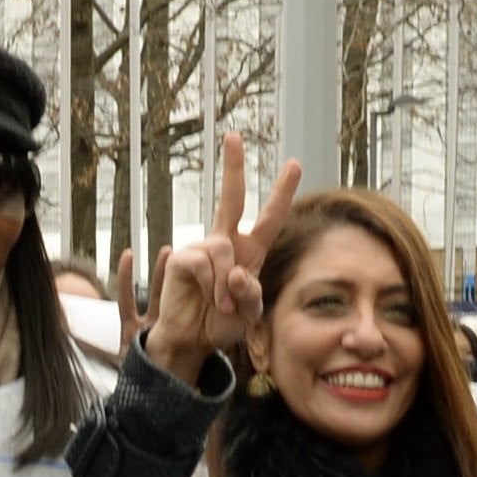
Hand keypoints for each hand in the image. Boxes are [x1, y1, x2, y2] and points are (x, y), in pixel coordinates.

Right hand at [147, 135, 300, 381]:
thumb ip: (251, 294)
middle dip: (232, 167)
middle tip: (233, 136)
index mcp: (249, 252)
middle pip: (231, 198)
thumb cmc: (220, 324)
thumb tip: (235, 272)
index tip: (293, 164)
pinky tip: (205, 298)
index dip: (282, 192)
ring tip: (221, 305)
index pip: (270, 218)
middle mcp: (225, 243)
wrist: (192, 340)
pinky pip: (204, 263)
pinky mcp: (182, 259)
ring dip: (226, 285)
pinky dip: (210, 286)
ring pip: (223, 250)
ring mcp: (202, 248)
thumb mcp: (248, 313)